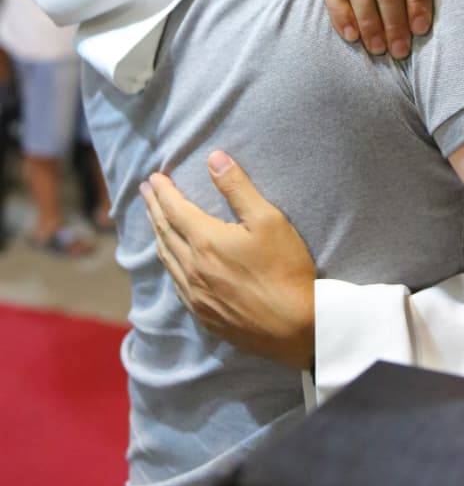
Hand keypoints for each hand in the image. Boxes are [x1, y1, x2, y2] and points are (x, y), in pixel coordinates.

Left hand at [140, 151, 315, 367]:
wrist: (296, 327)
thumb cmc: (286, 269)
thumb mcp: (268, 220)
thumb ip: (238, 188)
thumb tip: (214, 158)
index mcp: (206, 241)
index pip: (175, 209)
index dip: (163, 191)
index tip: (153, 177)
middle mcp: (193, 268)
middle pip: (164, 232)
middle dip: (153, 208)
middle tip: (145, 191)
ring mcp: (195, 296)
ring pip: (167, 259)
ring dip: (157, 235)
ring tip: (153, 220)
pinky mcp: (203, 315)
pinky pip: (175, 284)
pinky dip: (168, 263)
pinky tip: (171, 261)